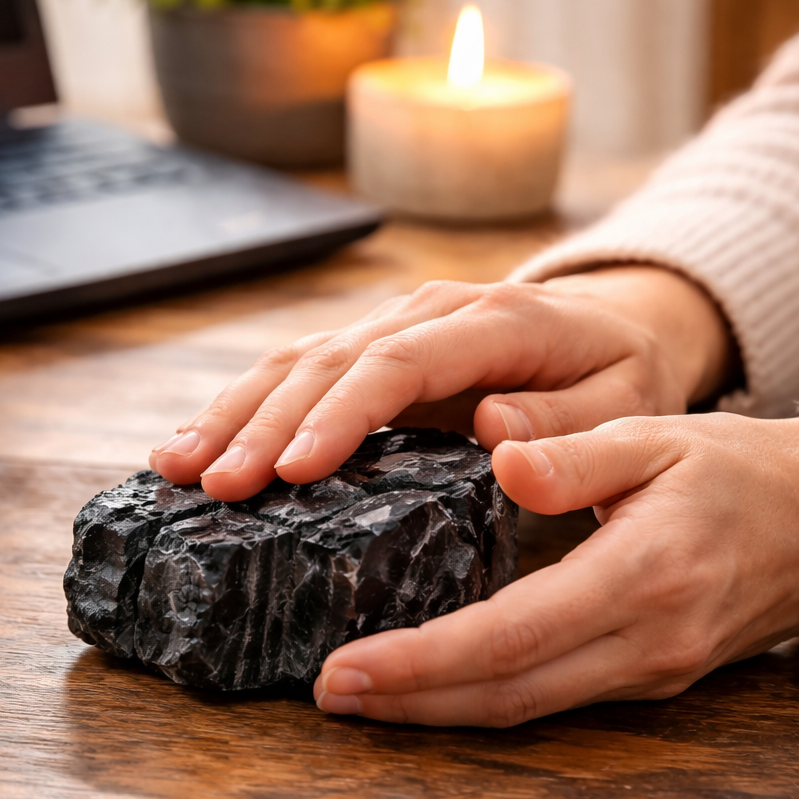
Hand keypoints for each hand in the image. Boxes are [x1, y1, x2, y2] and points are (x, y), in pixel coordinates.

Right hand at [150, 265, 733, 500]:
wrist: (612, 328)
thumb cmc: (619, 377)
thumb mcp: (624, 402)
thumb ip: (569, 420)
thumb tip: (495, 432)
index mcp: (493, 321)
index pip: (400, 362)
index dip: (341, 414)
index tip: (294, 469)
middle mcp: (429, 312)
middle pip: (330, 361)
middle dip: (264, 423)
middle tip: (215, 486)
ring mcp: (394, 326)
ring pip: (297, 361)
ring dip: (233, 412)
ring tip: (175, 467)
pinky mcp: (371, 349)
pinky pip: (297, 372)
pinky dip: (242, 406)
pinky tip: (193, 443)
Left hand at [311, 408, 798, 725]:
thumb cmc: (742, 471)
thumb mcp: (662, 437)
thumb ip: (579, 455)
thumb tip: (501, 452)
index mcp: (643, 577)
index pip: (510, 636)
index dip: (421, 661)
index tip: (347, 665)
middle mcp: (647, 643)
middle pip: (507, 695)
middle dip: (410, 702)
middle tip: (327, 696)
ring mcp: (651, 672)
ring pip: (526, 708)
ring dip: (439, 710)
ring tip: (363, 696)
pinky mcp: (649, 678)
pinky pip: (552, 700)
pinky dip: (485, 697)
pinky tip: (435, 682)